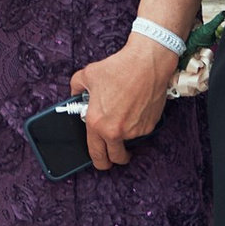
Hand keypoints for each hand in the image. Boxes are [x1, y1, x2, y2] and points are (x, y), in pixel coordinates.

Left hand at [67, 35, 177, 170]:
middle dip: (114, 159)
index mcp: (97, 123)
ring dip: (125, 135)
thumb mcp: (86, 75)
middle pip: (116, 158)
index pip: (95, 154)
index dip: (97, 161)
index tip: (100, 161)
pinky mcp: (149, 125)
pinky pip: (141, 130)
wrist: (146, 64)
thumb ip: (76, 88)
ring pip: (129, 141)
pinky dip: (137, 124)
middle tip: (114, 152)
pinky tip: (135, 107)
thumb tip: (74, 94)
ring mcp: (135, 130)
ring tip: (123, 113)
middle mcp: (116, 131)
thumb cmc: (118, 68)